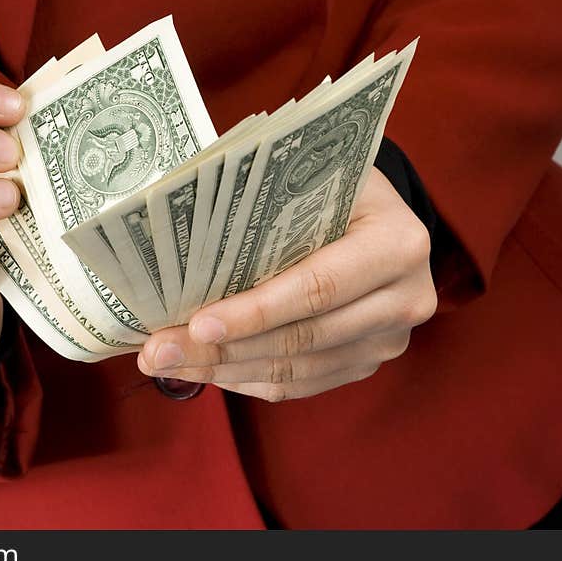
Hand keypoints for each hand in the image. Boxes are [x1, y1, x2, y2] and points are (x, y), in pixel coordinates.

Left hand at [138, 168, 436, 401]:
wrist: (375, 211)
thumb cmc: (333, 185)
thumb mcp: (312, 176)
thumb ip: (263, 207)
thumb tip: (176, 238)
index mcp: (397, 243)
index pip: (318, 287)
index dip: (256, 311)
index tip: (196, 324)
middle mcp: (405, 298)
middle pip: (302, 337)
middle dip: (221, 349)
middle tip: (156, 352)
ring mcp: (387, 339)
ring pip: (296, 369)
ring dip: (223, 369)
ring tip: (165, 362)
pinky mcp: (365, 362)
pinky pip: (301, 384)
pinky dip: (247, 378)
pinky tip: (203, 370)